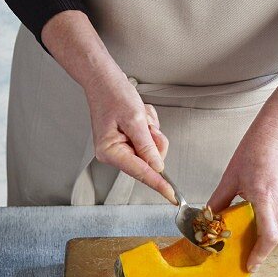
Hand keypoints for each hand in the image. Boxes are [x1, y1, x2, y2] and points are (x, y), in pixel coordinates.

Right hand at [84, 72, 173, 201]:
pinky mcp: (128, 143)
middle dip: (154, 143)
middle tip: (148, 125)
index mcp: (110, 151)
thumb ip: (147, 146)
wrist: (104, 78)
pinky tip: (141, 117)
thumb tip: (157, 168)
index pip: (142, 173)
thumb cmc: (113, 93)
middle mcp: (114, 154)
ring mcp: (121, 149)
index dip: (160, 185)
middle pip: (149, 163)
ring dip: (152, 134)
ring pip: (152, 152)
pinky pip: (150, 143)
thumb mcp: (135, 119)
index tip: (173, 197)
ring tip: (141, 118)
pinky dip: (150, 129)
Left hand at [208, 115, 277, 271]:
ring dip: (263, 237)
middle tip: (244, 257)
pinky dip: (268, 223)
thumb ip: (220, 199)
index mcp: (264, 197)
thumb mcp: (232, 175)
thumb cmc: (256, 147)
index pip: (268, 237)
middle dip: (258, 250)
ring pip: (276, 228)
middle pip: (271, 237)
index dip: (259, 255)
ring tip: (249, 239)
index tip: (250, 265)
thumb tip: (208, 217)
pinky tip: (258, 218)